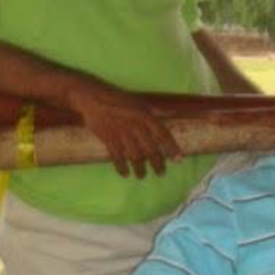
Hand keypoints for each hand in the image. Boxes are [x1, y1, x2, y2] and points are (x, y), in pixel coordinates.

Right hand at [68, 82, 182, 177]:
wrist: (95, 98)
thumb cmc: (120, 99)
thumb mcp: (141, 102)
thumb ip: (158, 111)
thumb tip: (174, 113)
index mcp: (146, 116)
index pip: (163, 134)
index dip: (172, 148)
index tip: (178, 159)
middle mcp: (137, 126)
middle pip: (151, 149)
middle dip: (158, 163)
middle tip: (161, 173)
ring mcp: (122, 134)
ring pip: (135, 156)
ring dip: (140, 169)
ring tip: (142, 176)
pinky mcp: (109, 139)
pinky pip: (117, 157)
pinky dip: (121, 168)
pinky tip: (125, 174)